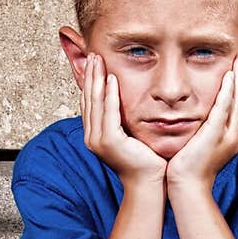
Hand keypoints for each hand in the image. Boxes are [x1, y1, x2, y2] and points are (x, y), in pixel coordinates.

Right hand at [82, 53, 166, 186]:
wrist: (149, 183)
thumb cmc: (145, 161)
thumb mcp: (131, 135)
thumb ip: (124, 120)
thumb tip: (126, 103)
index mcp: (96, 136)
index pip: (90, 103)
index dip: (90, 82)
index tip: (93, 63)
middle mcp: (92, 138)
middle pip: (88, 100)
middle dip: (90, 76)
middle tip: (93, 54)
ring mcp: (98, 141)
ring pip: (95, 103)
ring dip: (97, 80)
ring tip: (98, 61)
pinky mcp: (110, 142)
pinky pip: (108, 113)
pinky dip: (109, 95)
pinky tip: (111, 79)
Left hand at [164, 51, 237, 192]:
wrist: (187, 186)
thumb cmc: (191, 168)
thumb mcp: (204, 144)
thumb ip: (209, 129)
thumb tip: (208, 117)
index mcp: (235, 137)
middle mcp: (237, 136)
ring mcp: (228, 136)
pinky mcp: (216, 135)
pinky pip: (224, 109)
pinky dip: (228, 91)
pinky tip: (230, 76)